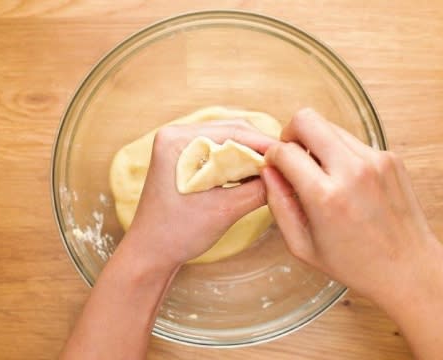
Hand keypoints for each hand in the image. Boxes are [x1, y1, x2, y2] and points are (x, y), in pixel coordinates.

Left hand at [126, 121, 275, 267]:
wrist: (151, 254)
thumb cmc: (177, 234)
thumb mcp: (225, 210)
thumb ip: (258, 189)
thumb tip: (287, 174)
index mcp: (176, 140)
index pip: (233, 131)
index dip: (265, 144)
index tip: (290, 157)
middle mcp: (175, 135)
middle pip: (231, 131)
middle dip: (259, 149)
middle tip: (286, 165)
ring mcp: (178, 146)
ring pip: (227, 141)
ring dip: (250, 156)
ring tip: (274, 171)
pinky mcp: (183, 159)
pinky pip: (218, 153)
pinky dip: (237, 163)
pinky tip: (254, 175)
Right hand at [262, 108, 442, 308]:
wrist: (410, 269)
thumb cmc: (355, 264)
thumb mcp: (302, 246)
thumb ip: (278, 204)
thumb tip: (268, 171)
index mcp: (326, 196)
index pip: (285, 151)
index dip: (273, 155)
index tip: (275, 165)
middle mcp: (352, 171)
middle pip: (307, 119)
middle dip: (292, 133)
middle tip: (293, 156)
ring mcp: (375, 160)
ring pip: (331, 126)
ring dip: (318, 143)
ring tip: (321, 172)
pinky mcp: (390, 158)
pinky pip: (353, 141)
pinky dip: (342, 153)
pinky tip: (346, 180)